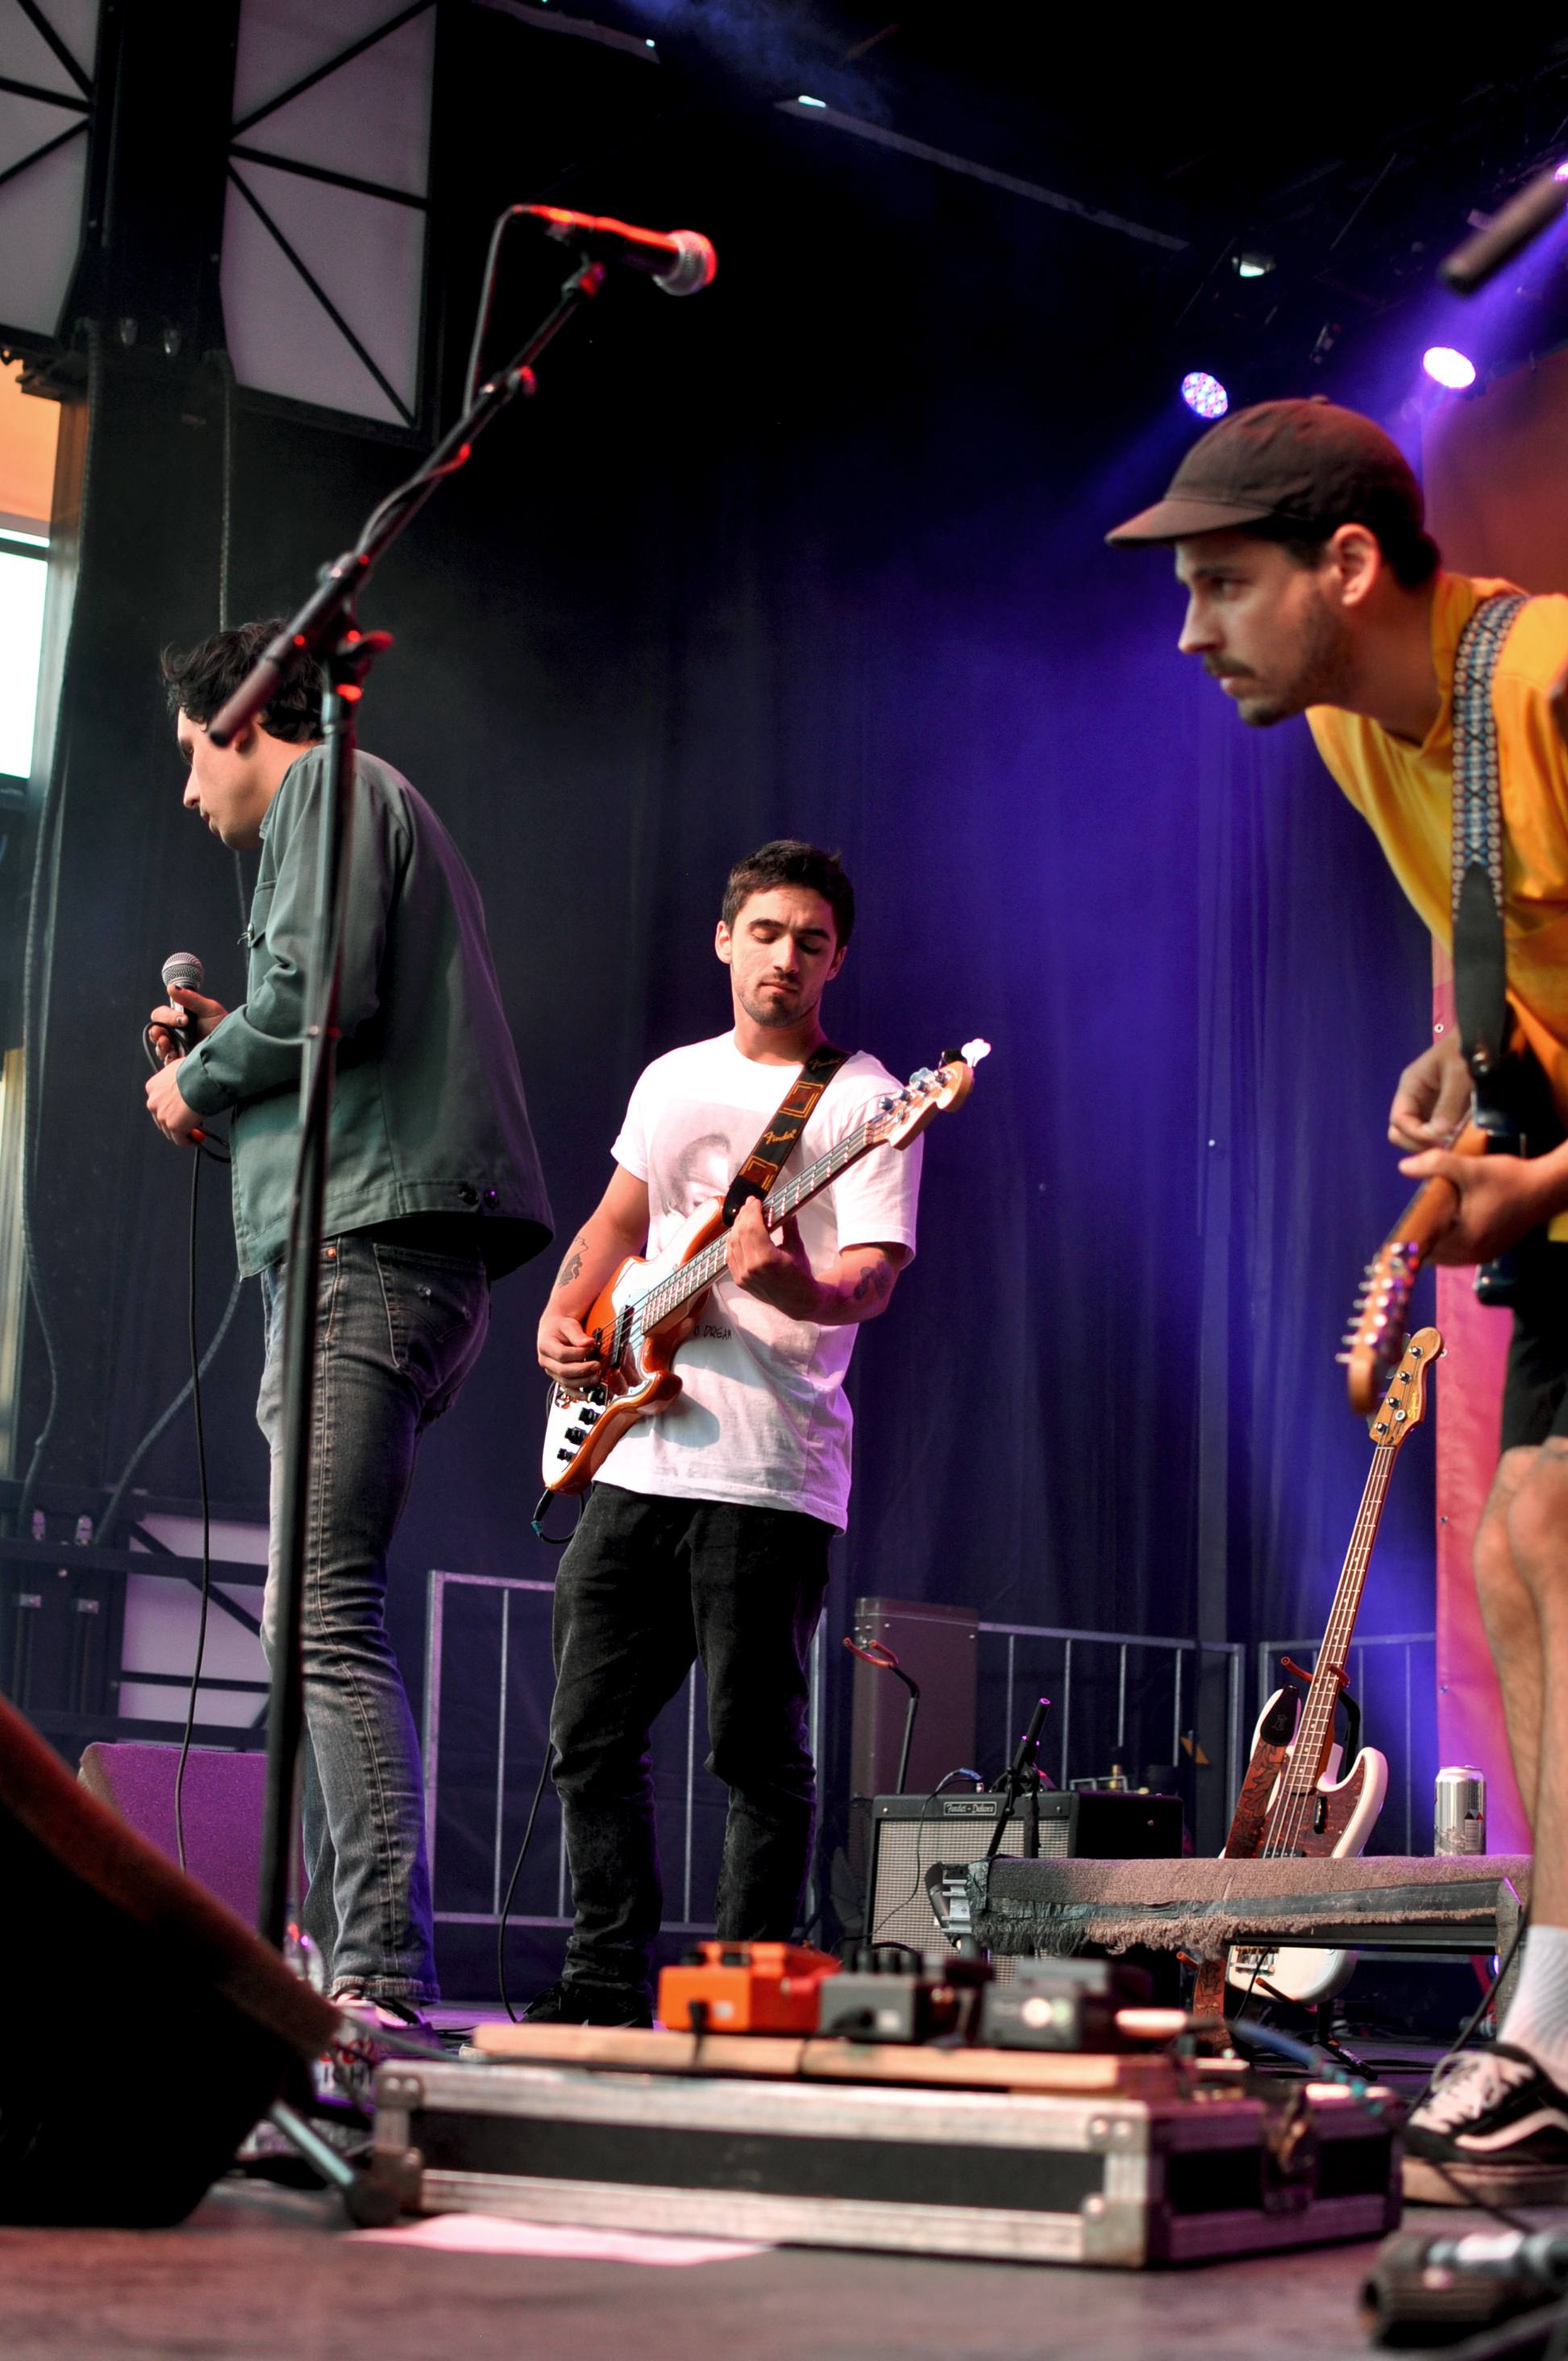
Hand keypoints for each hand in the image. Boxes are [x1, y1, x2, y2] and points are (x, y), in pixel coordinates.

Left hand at [144, 1060, 204, 1145]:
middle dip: (173, 1121)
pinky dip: (187, 1141)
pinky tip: (195, 1140)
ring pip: (169, 1130)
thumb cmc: (196, 1070)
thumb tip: (186, 1080)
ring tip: (193, 1132)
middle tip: (186, 1122)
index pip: (158, 1102)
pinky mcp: (174, 1126)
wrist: (203, 1077)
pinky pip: (179, 1139)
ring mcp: (162, 1115)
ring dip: (180, 1132)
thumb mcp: (180, 1067)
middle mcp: (153, 1101)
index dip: (169, 1108)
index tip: (178, 1110)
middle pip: (160, 1118)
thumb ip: (177, 1078)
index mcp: (153, 1086)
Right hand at [147, 985, 228, 1065]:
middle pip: (156, 1032)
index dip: (168, 1016)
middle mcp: (175, 1034)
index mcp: (179, 1019)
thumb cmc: (222, 1024)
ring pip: (160, 1048)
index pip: (161, 1015)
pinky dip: (169, 1059)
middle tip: (162, 1033)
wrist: (235, 1044)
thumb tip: (171, 987)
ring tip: (166, 1044)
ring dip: (160, 1046)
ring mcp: (178, 1049)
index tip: (184, 1020)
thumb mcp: (209, 1009)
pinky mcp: (182, 1064)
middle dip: (156, 1032)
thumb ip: (190, 998)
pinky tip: (174, 1056)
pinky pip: (169, 1064)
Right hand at [537, 1307, 622, 1392]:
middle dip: (582, 1370)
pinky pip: (567, 1389)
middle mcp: (546, 1361)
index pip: (562, 1354)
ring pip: (566, 1382)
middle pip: (563, 1371)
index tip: (591, 1348)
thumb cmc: (562, 1326)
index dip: (578, 1354)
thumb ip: (578, 1335)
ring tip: (596, 1377)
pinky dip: (577, 1394)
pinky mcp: (558, 1377)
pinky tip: (588, 1395)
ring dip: (583, 1382)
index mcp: (545, 1346)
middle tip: (597, 1366)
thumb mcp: (569, 1325)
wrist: (555, 1330)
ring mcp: (551, 1371)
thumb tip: (589, 1344)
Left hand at [724, 1197, 821, 1317]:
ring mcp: (744, 1276)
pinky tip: (738, 1231)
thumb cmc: (800, 1274)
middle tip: (750, 1204)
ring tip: (744, 1215)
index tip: (755, 1200)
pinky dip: (732, 1241)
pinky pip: (730, 1256)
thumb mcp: (797, 1247)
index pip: (753, 1228)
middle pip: (741, 1233)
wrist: (797, 1301)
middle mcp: (752, 1268)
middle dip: (744, 1215)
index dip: (752, 1211)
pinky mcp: (739, 1280)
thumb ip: (789, 1225)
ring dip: (737, 1226)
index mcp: (768, 1259)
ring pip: (732, 1243)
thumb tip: (785, 1204)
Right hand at [1389, 1033, 1470, 1149]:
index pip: (1399, 1119)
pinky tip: (1458, 1141)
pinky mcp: (1443, 1113)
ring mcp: (1428, 1107)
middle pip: (1400, 1132)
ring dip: (1430, 1145)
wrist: (1487, 1039)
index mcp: (1411, 1085)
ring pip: (1416, 1136)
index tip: (1438, 1139)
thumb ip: (1447, 1105)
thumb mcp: (1459, 1076)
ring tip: (1453, 1145)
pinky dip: (1442, 1141)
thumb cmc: (1469, 1051)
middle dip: (1417, 1144)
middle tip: (1443, 1148)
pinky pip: (1434, 1134)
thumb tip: (1436, 1135)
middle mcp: (1414, 1098)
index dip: (1414, 1134)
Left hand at [1397, 1147, 1556, 1263]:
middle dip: (1424, 1237)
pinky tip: (1451, 1219)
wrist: (1547, 1187)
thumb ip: (1436, 1165)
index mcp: (1466, 1241)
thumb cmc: (1509, 1179)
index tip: (1403, 1223)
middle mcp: (1475, 1255)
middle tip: (1417, 1214)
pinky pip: (1462, 1251)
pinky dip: (1452, 1240)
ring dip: (1438, 1239)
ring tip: (1432, 1216)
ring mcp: (1485, 1255)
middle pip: (1434, 1255)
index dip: (1411, 1238)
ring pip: (1448, 1255)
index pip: (1425, 1250)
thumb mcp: (1471, 1168)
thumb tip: (1403, 1167)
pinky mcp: (1493, 1249)